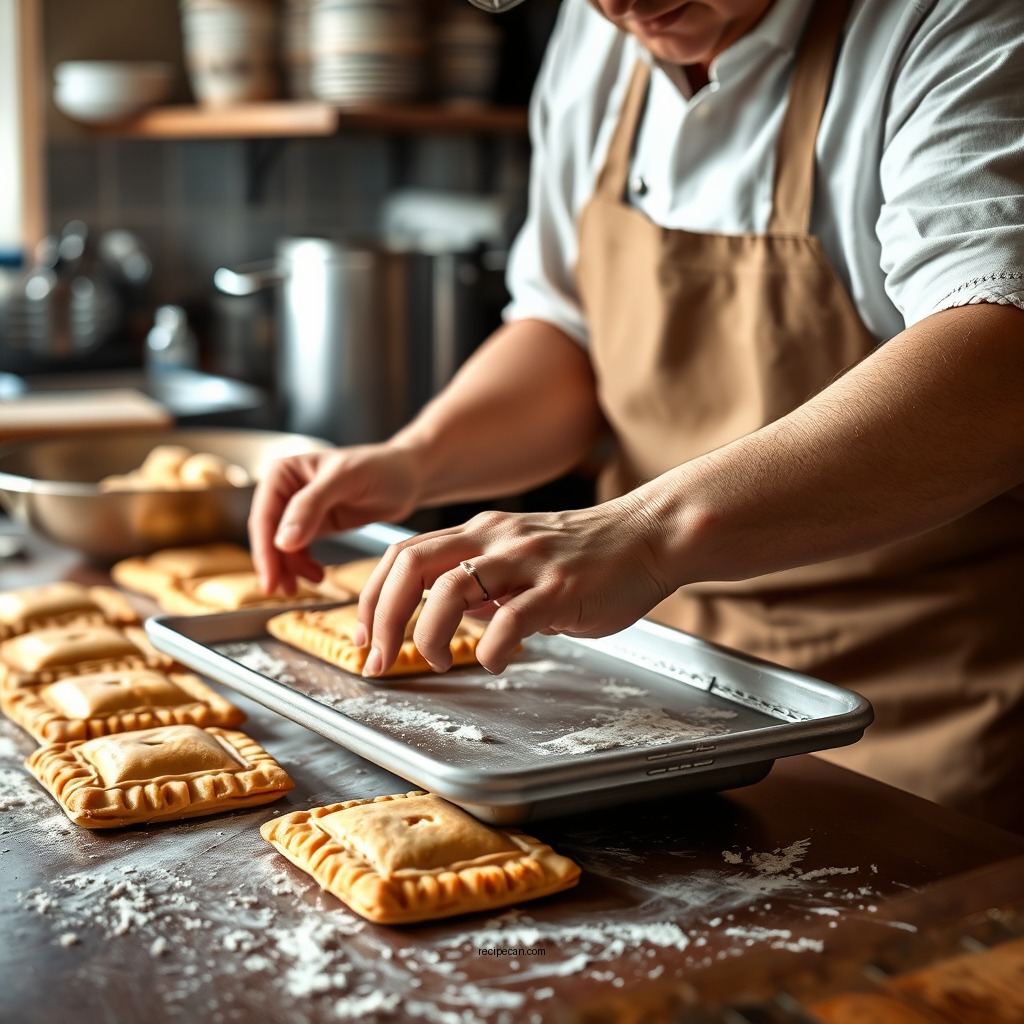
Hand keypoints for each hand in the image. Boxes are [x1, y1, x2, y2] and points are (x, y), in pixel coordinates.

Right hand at [248, 444, 420, 594]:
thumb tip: (282, 541)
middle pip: (268, 534)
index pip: (264, 516)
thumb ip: (311, 506)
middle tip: (282, 591)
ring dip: (289, 568)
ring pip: (281, 546)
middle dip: (275, 563)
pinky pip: (299, 550)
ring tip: (306, 585)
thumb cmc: (381, 468)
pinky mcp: (315, 525)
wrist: (409, 476)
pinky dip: (303, 565)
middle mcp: (285, 488)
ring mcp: (298, 509)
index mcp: (282, 472)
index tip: (271, 579)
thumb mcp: (345, 480)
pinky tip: (317, 576)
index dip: (265, 550)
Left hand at [356, 494, 673, 676]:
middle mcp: (495, 538)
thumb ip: (485, 582)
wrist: (650, 535)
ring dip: (428, 633)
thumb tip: (450, 614)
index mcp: (481, 531)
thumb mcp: (523, 557)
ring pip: (451, 589)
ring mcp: (527, 560)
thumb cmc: (590, 554)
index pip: (403, 555)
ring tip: (437, 661)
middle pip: (412, 566)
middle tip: (377, 658)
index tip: (364, 637)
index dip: (371, 597)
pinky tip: (496, 664)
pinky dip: (491, 649)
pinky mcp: (560, 588)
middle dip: (382, 617)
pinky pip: (511, 620)